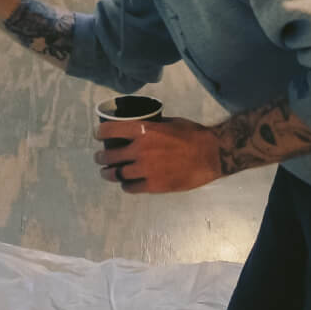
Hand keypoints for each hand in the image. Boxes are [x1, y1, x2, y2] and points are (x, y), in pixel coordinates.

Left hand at [93, 117, 222, 194]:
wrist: (211, 154)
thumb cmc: (192, 134)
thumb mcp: (168, 122)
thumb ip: (150, 125)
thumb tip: (137, 126)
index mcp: (142, 130)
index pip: (109, 130)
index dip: (100, 133)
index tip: (98, 136)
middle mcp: (139, 150)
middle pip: (109, 156)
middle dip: (101, 157)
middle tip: (100, 158)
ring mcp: (145, 169)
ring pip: (116, 174)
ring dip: (108, 173)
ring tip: (107, 173)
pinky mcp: (154, 186)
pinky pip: (131, 187)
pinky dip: (125, 185)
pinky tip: (126, 183)